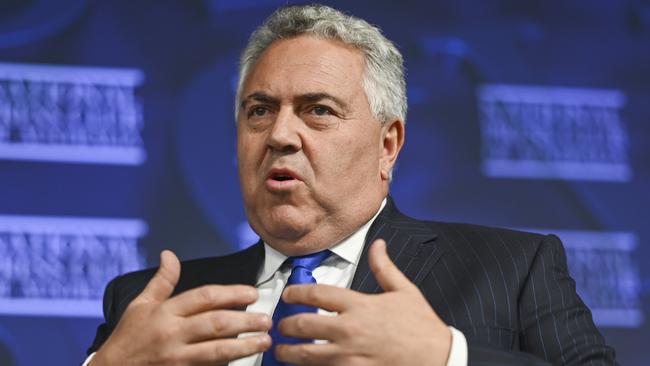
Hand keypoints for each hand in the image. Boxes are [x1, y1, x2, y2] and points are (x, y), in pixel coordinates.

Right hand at [92, 250, 271, 365]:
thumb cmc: (127, 338)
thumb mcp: (140, 305)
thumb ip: (162, 281)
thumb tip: (169, 254)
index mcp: (165, 312)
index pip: (204, 297)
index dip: (231, 293)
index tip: (251, 294)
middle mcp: (172, 333)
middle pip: (216, 323)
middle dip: (246, 321)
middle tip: (266, 320)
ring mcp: (176, 357)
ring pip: (217, 350)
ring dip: (245, 345)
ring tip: (265, 341)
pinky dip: (228, 362)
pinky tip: (244, 358)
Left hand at [275, 239, 450, 365]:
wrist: (439, 358)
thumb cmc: (421, 327)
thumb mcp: (404, 291)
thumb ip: (384, 267)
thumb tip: (378, 245)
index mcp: (360, 305)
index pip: (316, 294)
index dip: (295, 293)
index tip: (288, 295)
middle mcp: (350, 329)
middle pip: (303, 325)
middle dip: (285, 326)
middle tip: (281, 327)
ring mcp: (350, 356)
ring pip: (307, 354)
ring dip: (289, 352)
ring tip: (282, 351)